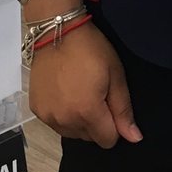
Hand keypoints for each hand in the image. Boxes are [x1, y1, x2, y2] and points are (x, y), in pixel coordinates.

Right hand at [28, 21, 142, 148]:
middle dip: (98, 122)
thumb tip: (134, 138)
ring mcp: (48, 116)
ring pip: (72, 133)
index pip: (107, 140)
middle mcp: (65, 120)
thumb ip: (123, 109)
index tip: (112, 104)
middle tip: (96, 92)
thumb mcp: (115, 74)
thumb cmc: (91, 49)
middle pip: (90, 138)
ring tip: (80, 91)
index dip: (115, 125)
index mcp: (88, 112)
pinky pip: (56, 123)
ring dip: (79, 120)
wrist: (58, 31)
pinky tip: (65, 92)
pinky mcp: (37, 110)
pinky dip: (63, 114)